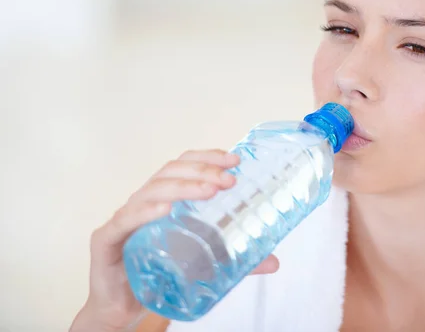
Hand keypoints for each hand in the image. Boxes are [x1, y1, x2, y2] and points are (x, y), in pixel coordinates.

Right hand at [70, 149, 279, 331]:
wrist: (122, 310)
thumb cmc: (159, 276)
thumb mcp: (203, 264)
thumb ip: (236, 261)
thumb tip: (274, 260)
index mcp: (163, 199)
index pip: (184, 166)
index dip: (208, 158)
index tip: (235, 160)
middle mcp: (142, 202)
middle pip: (170, 172)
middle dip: (202, 171)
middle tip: (229, 181)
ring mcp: (124, 219)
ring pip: (151, 190)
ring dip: (183, 186)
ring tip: (210, 191)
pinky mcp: (106, 240)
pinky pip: (125, 221)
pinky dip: (144, 211)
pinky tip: (165, 210)